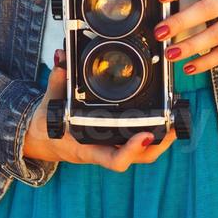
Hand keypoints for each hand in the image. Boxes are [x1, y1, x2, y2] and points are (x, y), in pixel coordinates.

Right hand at [22, 49, 177, 169]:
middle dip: (158, 145)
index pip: (113, 159)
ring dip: (160, 141)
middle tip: (173, 125)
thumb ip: (57, 81)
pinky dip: (152, 134)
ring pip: (142, 154)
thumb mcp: (49, 103)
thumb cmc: (47, 125)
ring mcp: (110, 148)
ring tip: (175, 121)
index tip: (145, 135)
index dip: (132, 150)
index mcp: (87, 148)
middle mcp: (102, 151)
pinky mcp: (114, 142)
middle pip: (137, 158)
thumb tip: (61, 58)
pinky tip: (163, 121)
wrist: (41, 140)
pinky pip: (137, 144)